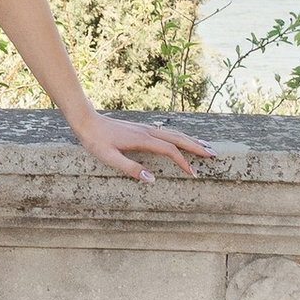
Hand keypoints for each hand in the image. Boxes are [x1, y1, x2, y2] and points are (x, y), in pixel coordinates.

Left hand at [69, 113, 218, 186]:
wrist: (86, 121)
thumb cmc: (96, 141)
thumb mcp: (109, 158)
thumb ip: (130, 168)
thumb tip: (152, 179)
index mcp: (143, 140)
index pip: (170, 151)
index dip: (183, 162)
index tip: (193, 174)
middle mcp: (148, 132)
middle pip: (178, 138)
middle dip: (196, 147)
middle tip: (213, 154)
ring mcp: (146, 128)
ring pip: (174, 133)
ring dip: (191, 140)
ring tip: (205, 146)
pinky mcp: (142, 128)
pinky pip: (167, 132)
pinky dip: (180, 136)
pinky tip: (183, 140)